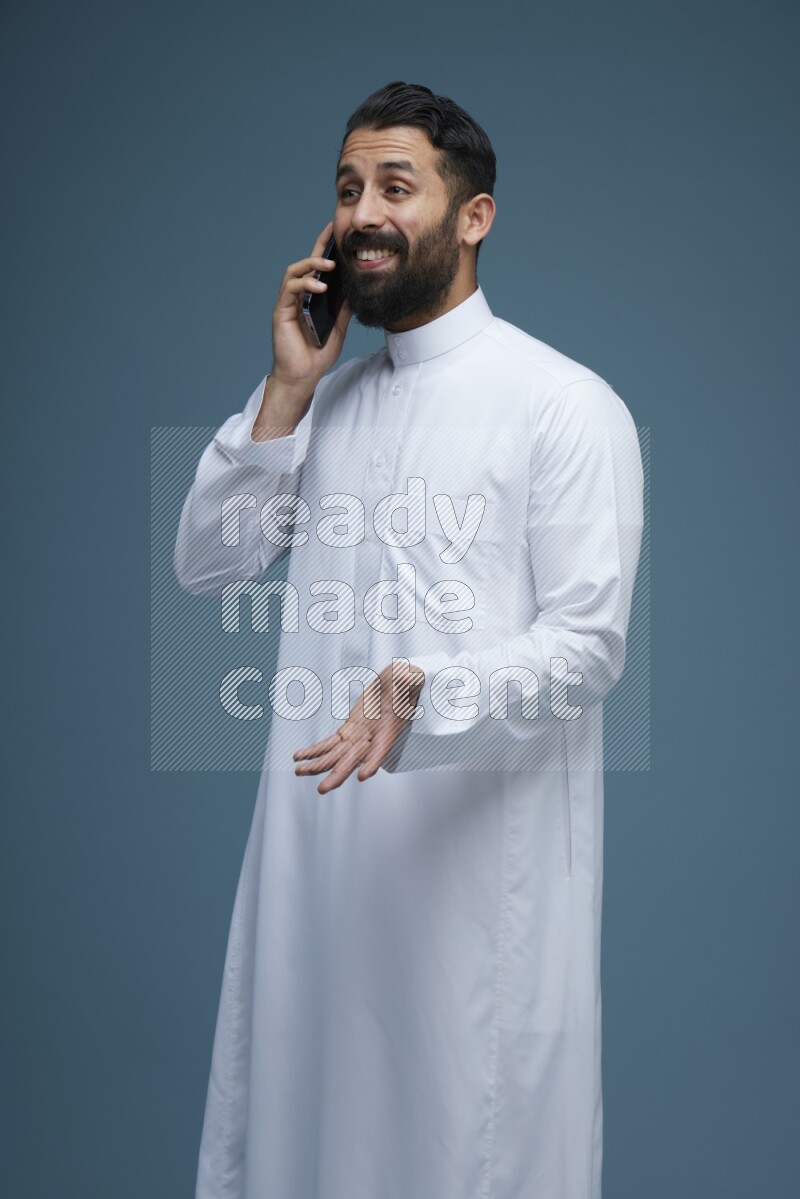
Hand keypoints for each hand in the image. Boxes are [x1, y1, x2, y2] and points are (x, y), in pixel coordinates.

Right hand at [271, 221, 351, 392]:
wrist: (303, 375)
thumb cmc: (317, 354)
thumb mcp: (339, 328)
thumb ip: (344, 309)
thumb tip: (356, 289)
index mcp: (311, 297)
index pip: (318, 268)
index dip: (325, 248)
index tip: (337, 231)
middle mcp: (298, 296)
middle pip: (306, 263)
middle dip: (319, 247)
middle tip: (333, 235)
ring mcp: (288, 302)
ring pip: (295, 272)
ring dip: (311, 265)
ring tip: (329, 265)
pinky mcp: (281, 311)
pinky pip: (290, 289)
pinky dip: (305, 284)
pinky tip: (320, 286)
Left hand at [293, 660, 424, 793]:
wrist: (396, 684)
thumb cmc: (405, 682)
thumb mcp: (409, 678)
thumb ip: (407, 680)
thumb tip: (406, 677)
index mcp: (389, 727)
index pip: (382, 748)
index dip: (373, 762)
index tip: (363, 775)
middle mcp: (373, 736)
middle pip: (354, 759)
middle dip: (337, 774)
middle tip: (324, 788)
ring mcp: (359, 735)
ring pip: (337, 755)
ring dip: (318, 765)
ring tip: (301, 771)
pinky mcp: (349, 729)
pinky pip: (330, 743)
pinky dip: (315, 751)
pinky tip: (300, 757)